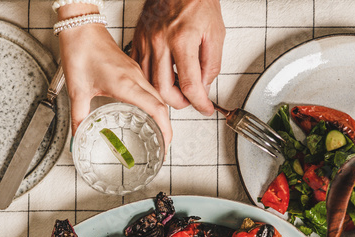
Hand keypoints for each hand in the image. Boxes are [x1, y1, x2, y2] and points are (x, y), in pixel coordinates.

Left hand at [58, 24, 172, 147]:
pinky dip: (153, 104)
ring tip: (157, 133)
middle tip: (163, 145)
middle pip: (161, 105)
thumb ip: (79, 117)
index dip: (165, 130)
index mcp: (126, 83)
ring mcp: (136, 72)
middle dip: (166, 127)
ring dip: (161, 115)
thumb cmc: (80, 51)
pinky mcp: (132, 68)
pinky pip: (149, 88)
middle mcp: (135, 77)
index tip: (165, 145)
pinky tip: (145, 112)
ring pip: (157, 96)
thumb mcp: (77, 90)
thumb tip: (78, 136)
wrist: (81, 28)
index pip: (156, 109)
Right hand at [131, 0, 224, 114]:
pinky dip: (149, 80)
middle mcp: (161, 42)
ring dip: (163, 94)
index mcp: (182, 40)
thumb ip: (211, 64)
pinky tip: (161, 78)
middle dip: (179, 103)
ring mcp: (146, 41)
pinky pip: (139, 69)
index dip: (199, 103)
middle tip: (190, 101)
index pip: (190, 84)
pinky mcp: (138, 39)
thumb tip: (204, 87)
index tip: (205, 108)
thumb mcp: (216, 33)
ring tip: (177, 91)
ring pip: (148, 82)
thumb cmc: (197, 2)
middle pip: (164, 89)